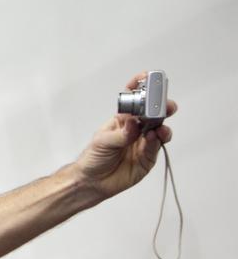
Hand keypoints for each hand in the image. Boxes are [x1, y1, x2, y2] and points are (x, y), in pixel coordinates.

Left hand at [70, 72, 176, 199]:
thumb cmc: (93, 158)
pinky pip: (156, 147)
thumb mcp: (103, 141)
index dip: (141, 87)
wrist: (92, 182)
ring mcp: (144, 143)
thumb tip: (134, 124)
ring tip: (158, 128)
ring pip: (159, 129)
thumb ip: (121, 133)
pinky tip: (153, 138)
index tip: (147, 77)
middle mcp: (136, 129)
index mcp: (124, 120)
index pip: (135, 100)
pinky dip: (157, 142)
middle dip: (161, 107)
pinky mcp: (148, 158)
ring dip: (162, 126)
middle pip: (153, 113)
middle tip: (165, 106)